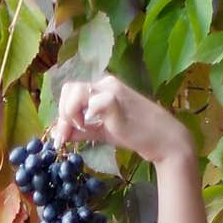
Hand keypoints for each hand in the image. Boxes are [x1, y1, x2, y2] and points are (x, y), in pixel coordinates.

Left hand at [53, 74, 192, 164]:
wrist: (161, 139)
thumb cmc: (135, 134)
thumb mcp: (102, 132)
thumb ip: (82, 131)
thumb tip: (60, 134)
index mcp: (102, 88)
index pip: (71, 92)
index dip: (62, 113)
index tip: (63, 136)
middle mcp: (104, 83)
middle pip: (69, 88)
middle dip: (62, 114)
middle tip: (67, 135)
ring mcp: (110, 89)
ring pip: (76, 92)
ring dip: (70, 113)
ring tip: (81, 129)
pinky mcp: (115, 100)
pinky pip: (92, 102)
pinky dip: (85, 117)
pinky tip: (91, 127)